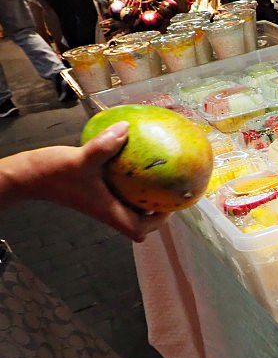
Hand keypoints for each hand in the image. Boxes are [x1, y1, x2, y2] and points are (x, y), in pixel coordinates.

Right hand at [0, 121, 169, 241]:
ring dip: (143, 199)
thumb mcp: (82, 158)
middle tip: (169, 191)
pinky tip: (132, 164)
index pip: (140, 229)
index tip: (171, 205)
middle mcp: (106, 211)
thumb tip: (126, 128)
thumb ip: (105, 145)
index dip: (159, 221)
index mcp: (108, 212)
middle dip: (156, 211)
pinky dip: (128, 185)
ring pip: (129, 208)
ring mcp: (99, 203)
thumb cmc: (52, 172)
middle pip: (139, 223)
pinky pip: (117, 193)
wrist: (25, 176)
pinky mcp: (92, 193)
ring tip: (158, 179)